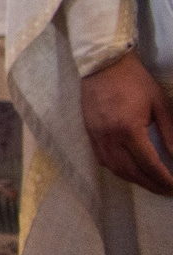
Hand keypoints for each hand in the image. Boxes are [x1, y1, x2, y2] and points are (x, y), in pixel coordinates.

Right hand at [82, 52, 172, 195]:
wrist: (103, 64)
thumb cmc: (135, 81)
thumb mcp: (160, 105)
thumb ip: (170, 134)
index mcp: (129, 129)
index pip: (149, 164)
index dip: (164, 179)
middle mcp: (110, 137)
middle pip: (131, 171)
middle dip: (151, 184)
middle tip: (166, 190)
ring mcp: (96, 136)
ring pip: (115, 168)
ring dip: (134, 180)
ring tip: (150, 183)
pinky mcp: (89, 132)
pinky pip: (102, 159)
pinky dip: (117, 170)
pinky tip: (128, 170)